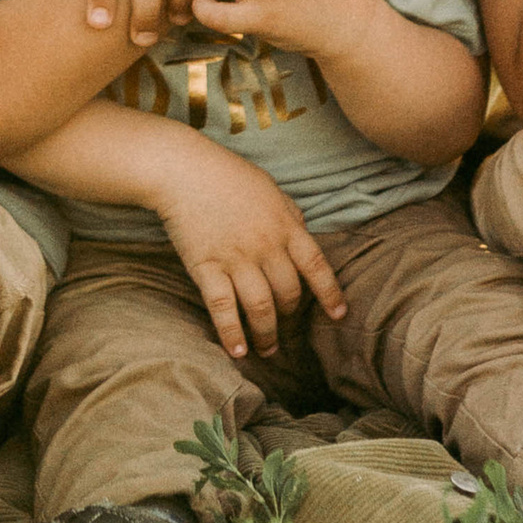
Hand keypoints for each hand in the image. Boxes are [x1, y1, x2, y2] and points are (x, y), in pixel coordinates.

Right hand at [154, 155, 346, 357]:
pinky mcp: (207, 267)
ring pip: (261, 307)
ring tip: (267, 350)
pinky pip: (223, 308)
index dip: (330, 293)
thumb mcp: (270, 190)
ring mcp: (236, 258)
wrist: (183, 170)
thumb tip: (304, 233)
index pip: (316, 266)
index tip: (339, 315)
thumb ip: (290, 215)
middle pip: (288, 293)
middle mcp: (266, 245)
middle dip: (290, 317)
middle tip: (285, 329)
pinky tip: (237, 352)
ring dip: (267, 335)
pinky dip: (232, 334)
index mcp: (286, 225)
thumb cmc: (228, 176)